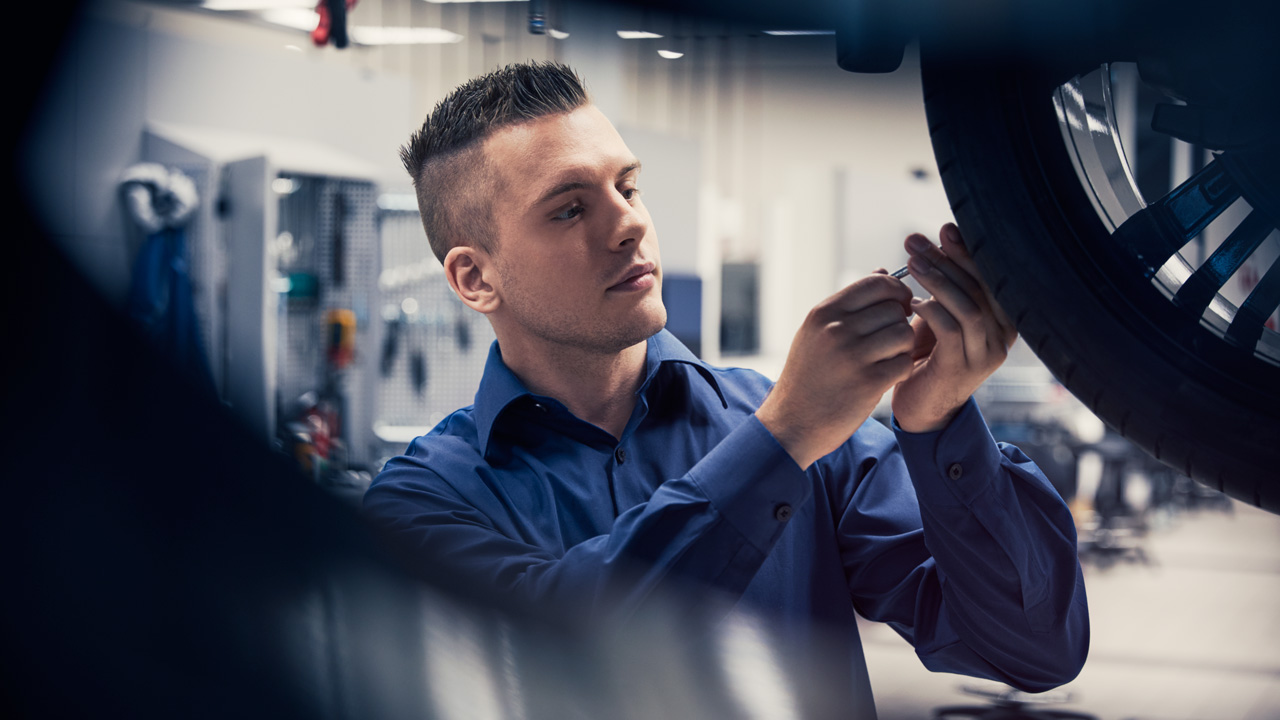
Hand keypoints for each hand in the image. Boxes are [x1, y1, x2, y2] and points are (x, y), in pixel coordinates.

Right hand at [756, 274, 915, 469]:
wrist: (792, 422)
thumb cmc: (808, 376)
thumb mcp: (817, 334)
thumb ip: (850, 304)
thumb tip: (883, 272)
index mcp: (823, 314)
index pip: (876, 284)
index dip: (896, 292)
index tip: (899, 307)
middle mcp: (836, 330)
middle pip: (894, 310)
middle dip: (899, 323)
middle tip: (888, 341)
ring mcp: (852, 356)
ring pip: (903, 334)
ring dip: (902, 348)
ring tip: (886, 359)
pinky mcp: (868, 383)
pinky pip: (904, 363)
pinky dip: (901, 370)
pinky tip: (887, 377)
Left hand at [892, 223, 1017, 432]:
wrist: (920, 410)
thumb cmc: (925, 360)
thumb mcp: (933, 318)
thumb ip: (933, 287)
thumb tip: (918, 246)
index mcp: (1000, 319)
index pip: (990, 276)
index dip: (969, 251)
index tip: (945, 229)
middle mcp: (1001, 336)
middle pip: (981, 286)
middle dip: (949, 259)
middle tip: (917, 242)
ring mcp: (985, 354)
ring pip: (970, 306)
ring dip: (939, 280)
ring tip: (913, 263)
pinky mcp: (963, 369)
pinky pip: (952, 331)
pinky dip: (933, 311)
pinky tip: (914, 301)